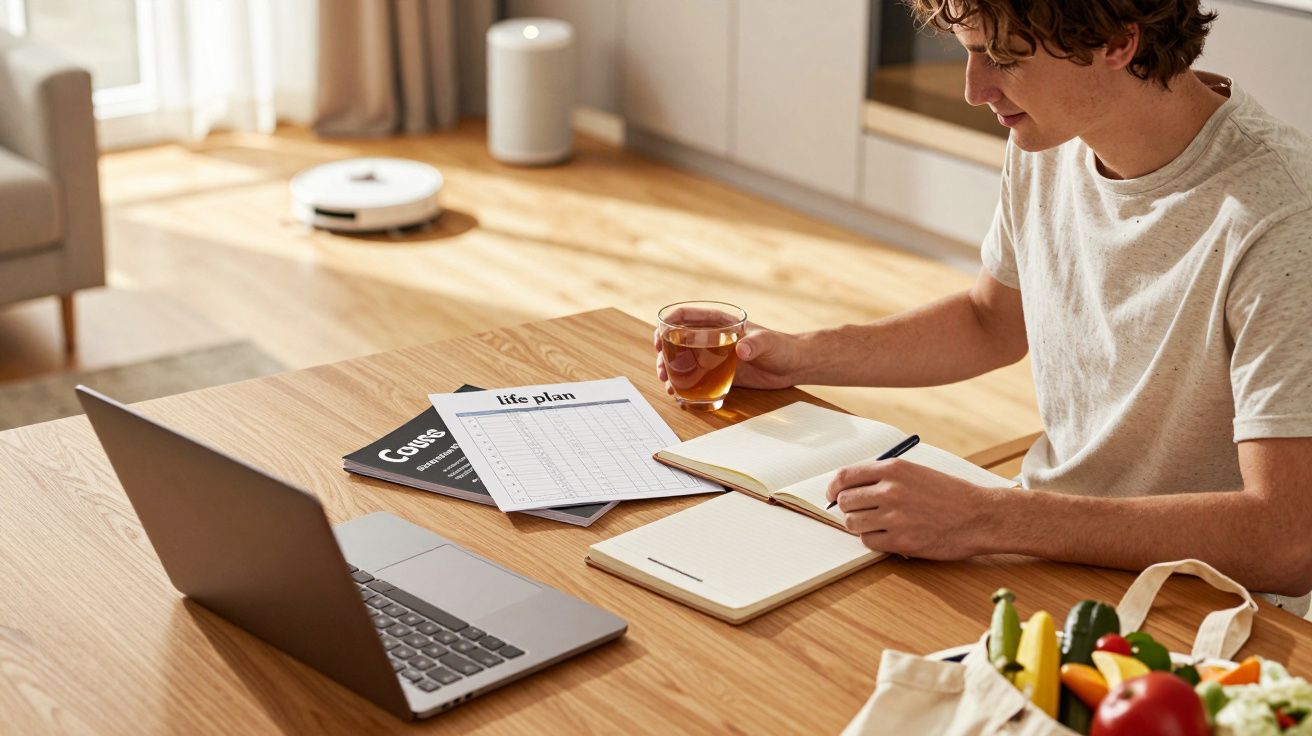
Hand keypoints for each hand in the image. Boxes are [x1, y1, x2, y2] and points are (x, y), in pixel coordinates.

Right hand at [654, 317, 806, 393]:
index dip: (666, 325)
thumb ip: (755, 344)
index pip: (684, 316)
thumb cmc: (783, 347)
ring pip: (683, 361)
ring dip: (672, 373)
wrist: (794, 365)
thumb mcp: (769, 343)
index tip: (659, 339)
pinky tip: (681, 395)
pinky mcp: (719, 373)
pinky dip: (686, 386)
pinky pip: (696, 378)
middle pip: (677, 341)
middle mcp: (711, 337)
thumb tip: (741, 348)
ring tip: (669, 387)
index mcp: (719, 321)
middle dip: (664, 355)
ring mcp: (713, 356)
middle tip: (662, 371)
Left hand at [826, 458, 994, 559]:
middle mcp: (890, 491)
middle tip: (858, 512)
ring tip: (875, 524)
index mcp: (893, 469)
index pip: (845, 476)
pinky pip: (868, 542)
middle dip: (847, 508)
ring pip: (852, 523)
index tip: (832, 494)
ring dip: (859, 525)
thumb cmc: (950, 494)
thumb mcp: (916, 472)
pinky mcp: (901, 541)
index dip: (833, 487)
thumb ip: (884, 477)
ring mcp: (895, 517)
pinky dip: (873, 540)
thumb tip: (851, 487)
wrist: (980, 516)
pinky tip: (887, 535)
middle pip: (844, 501)